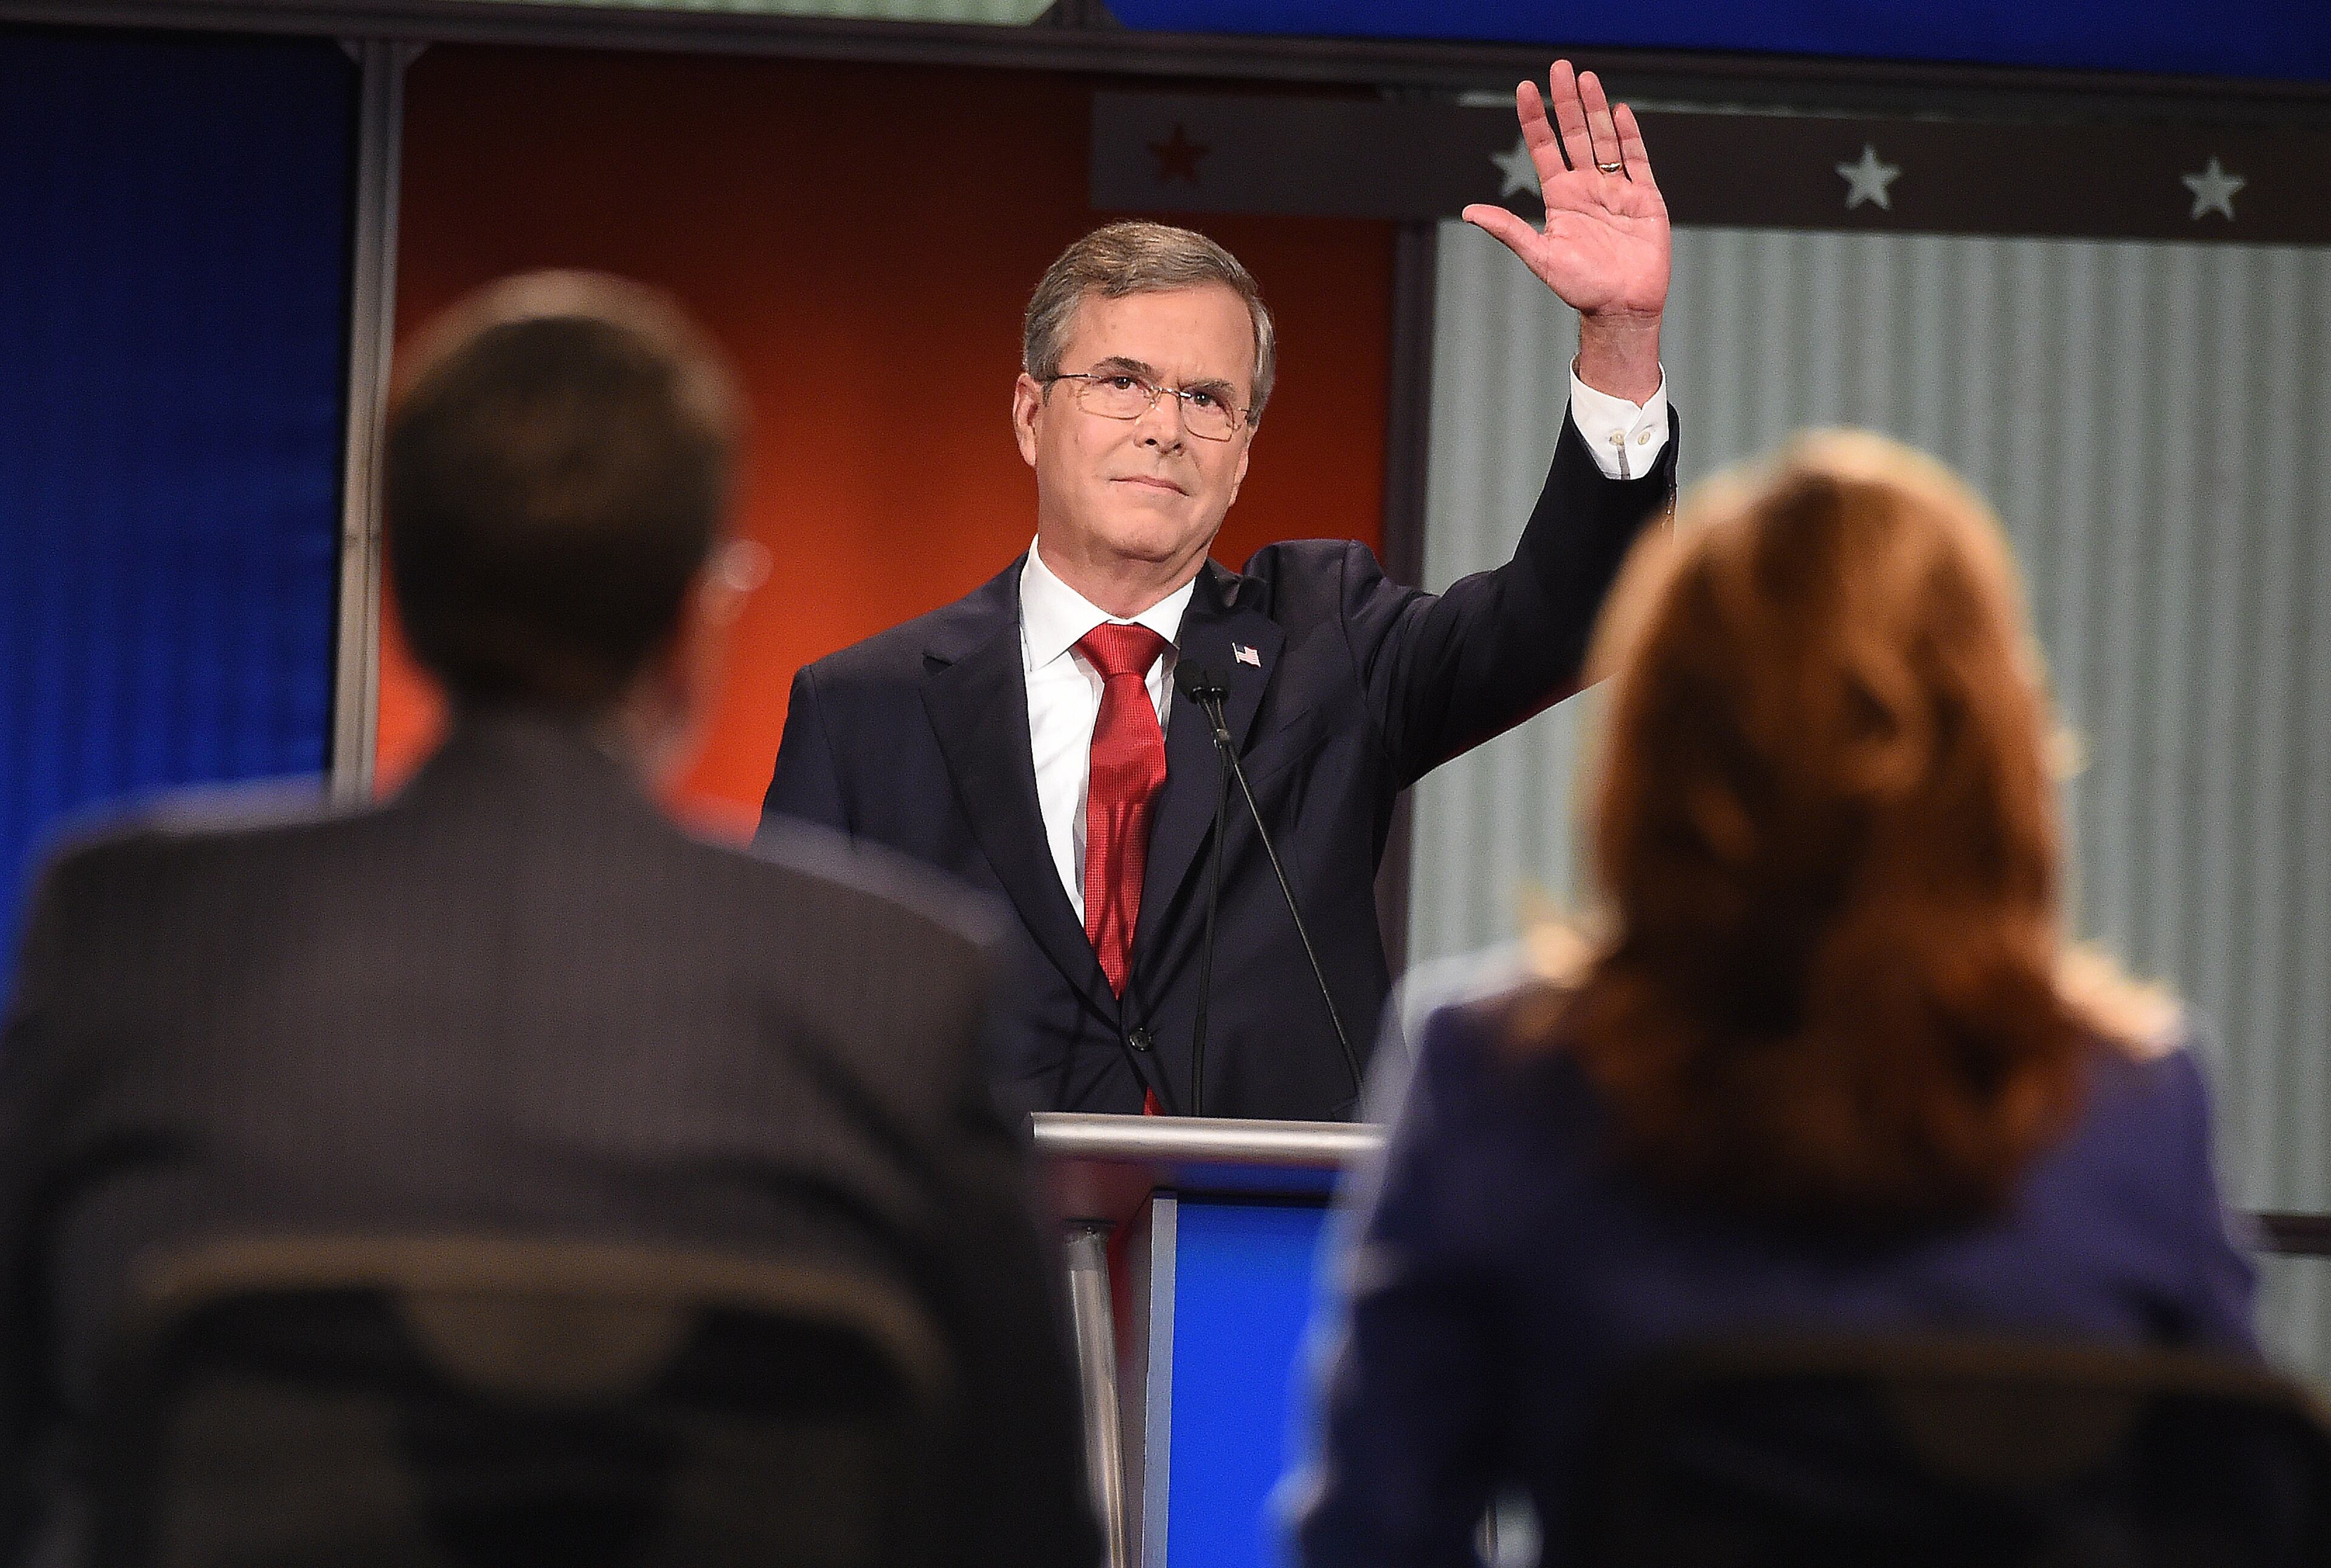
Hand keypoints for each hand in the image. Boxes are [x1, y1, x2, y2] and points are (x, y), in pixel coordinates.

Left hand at [1463, 62, 1668, 401]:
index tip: (1525, 89)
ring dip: (1596, 109)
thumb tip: (1469, 212)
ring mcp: (1616, 190)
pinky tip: (1620, 111)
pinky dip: (1630, 135)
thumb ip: (1509, 229)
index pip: (1544, 148)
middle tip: (1560, 67)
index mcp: (1560, 197)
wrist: (1621, 308)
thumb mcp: (1540, 256)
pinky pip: (1637, 160)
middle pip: (1575, 134)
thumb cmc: (1580, 288)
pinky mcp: (1645, 198)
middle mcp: (1587, 187)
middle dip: (1566, 102)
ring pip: (1605, 139)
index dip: (1534, 119)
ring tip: (1586, 78)